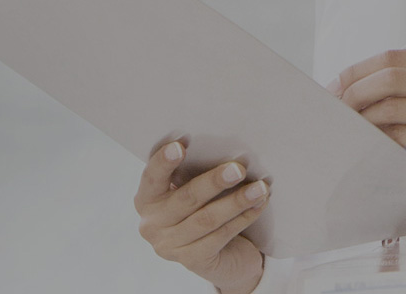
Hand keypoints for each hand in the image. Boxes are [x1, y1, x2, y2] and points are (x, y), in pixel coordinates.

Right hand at [135, 141, 269, 293]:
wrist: (220, 258)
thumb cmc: (203, 212)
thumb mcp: (191, 193)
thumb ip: (192, 176)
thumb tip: (222, 149)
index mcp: (145, 201)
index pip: (151, 178)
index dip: (164, 161)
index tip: (181, 144)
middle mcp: (151, 225)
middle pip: (186, 198)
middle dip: (214, 181)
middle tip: (238, 168)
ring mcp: (170, 246)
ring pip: (207, 219)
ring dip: (237, 201)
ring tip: (260, 188)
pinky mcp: (192, 261)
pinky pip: (221, 235)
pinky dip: (243, 218)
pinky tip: (259, 205)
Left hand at [329, 49, 405, 210]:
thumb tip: (353, 86)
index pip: (392, 57)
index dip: (358, 70)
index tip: (336, 86)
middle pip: (388, 76)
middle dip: (354, 91)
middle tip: (336, 107)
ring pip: (390, 104)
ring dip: (363, 117)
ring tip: (351, 126)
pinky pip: (399, 131)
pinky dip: (379, 136)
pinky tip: (372, 140)